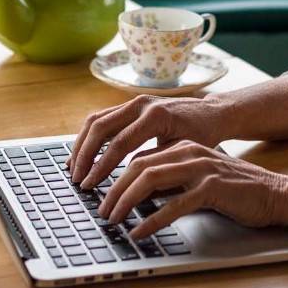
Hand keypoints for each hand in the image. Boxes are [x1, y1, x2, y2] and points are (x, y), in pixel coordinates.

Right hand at [69, 94, 232, 187]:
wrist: (213, 112)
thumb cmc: (203, 135)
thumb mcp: (182, 152)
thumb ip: (156, 163)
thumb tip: (129, 186)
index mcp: (155, 116)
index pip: (119, 144)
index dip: (101, 166)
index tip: (89, 185)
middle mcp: (141, 104)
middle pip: (100, 127)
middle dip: (84, 155)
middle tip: (77, 179)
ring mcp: (134, 101)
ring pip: (97, 119)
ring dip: (81, 144)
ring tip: (74, 168)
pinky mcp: (131, 104)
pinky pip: (103, 118)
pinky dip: (90, 136)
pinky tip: (84, 154)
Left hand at [97, 140, 287, 240]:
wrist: (273, 192)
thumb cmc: (233, 189)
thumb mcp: (196, 179)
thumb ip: (170, 182)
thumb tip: (136, 196)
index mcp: (183, 147)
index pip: (138, 157)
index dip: (115, 176)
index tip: (101, 195)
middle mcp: (189, 153)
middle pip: (138, 166)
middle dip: (114, 189)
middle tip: (101, 210)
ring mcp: (200, 168)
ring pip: (150, 180)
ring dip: (126, 201)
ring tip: (113, 219)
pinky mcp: (212, 188)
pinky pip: (173, 205)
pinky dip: (151, 220)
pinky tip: (140, 231)